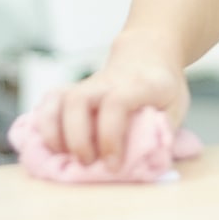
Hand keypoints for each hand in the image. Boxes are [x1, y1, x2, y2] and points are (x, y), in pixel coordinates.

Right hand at [32, 32, 190, 165]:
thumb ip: (163, 133)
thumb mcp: (175, 107)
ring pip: (57, 99)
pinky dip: (43, 123)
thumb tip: (149, 160)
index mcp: (138, 85)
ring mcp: (86, 84)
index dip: (111, 136)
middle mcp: (107, 82)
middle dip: (77, 138)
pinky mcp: (72, 90)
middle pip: (78, 100)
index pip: (116, 103)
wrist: (146, 54)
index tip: (113, 164)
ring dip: (53, 131)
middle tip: (87, 163)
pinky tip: (49, 144)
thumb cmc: (162, 86)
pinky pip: (49, 101)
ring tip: (62, 156)